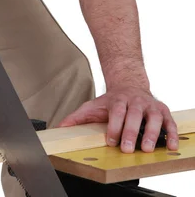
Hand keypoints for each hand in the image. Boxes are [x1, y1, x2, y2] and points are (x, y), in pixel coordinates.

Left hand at [57, 85, 178, 152]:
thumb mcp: (93, 106)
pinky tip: (171, 145)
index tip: (111, 140)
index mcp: (118, 100)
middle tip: (127, 149)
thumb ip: (77, 117)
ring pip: (152, 117)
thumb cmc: (112, 101)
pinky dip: (171, 133)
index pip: (116, 112)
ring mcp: (149, 105)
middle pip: (133, 115)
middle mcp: (135, 101)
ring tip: (148, 148)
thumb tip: (59, 128)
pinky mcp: (162, 111)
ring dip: (152, 133)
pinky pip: (169, 122)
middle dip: (130, 132)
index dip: (114, 126)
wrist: (129, 83)